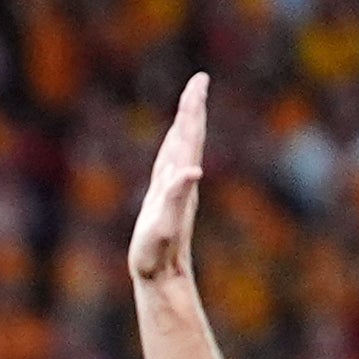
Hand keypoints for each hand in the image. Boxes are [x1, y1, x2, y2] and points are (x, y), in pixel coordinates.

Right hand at [127, 72, 212, 292]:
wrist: (163, 277)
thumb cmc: (159, 254)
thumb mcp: (166, 224)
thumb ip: (178, 196)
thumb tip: (194, 170)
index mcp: (181, 179)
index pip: (189, 136)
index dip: (193, 108)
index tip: (199, 81)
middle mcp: (182, 180)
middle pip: (190, 136)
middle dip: (193, 107)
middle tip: (199, 81)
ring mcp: (175, 190)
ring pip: (183, 148)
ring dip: (186, 124)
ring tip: (189, 104)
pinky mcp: (166, 200)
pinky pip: (172, 163)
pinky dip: (174, 146)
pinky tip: (174, 146)